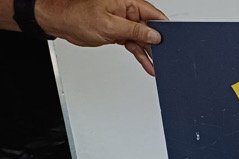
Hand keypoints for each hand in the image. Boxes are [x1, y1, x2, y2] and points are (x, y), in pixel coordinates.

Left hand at [34, 0, 167, 75]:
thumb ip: (135, 30)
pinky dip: (141, 55)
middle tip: (165, 56)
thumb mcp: (110, 25)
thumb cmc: (78, 16)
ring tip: (158, 65)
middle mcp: (127, 11)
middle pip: (151, 28)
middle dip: (158, 43)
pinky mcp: (119, 33)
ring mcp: (124, 23)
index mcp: (127, 2)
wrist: (61, 22)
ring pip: (143, 39)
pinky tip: (148, 64)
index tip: (171, 41)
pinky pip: (135, 44)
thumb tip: (155, 35)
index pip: (153, 14)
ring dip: (150, 53)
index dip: (163, 27)